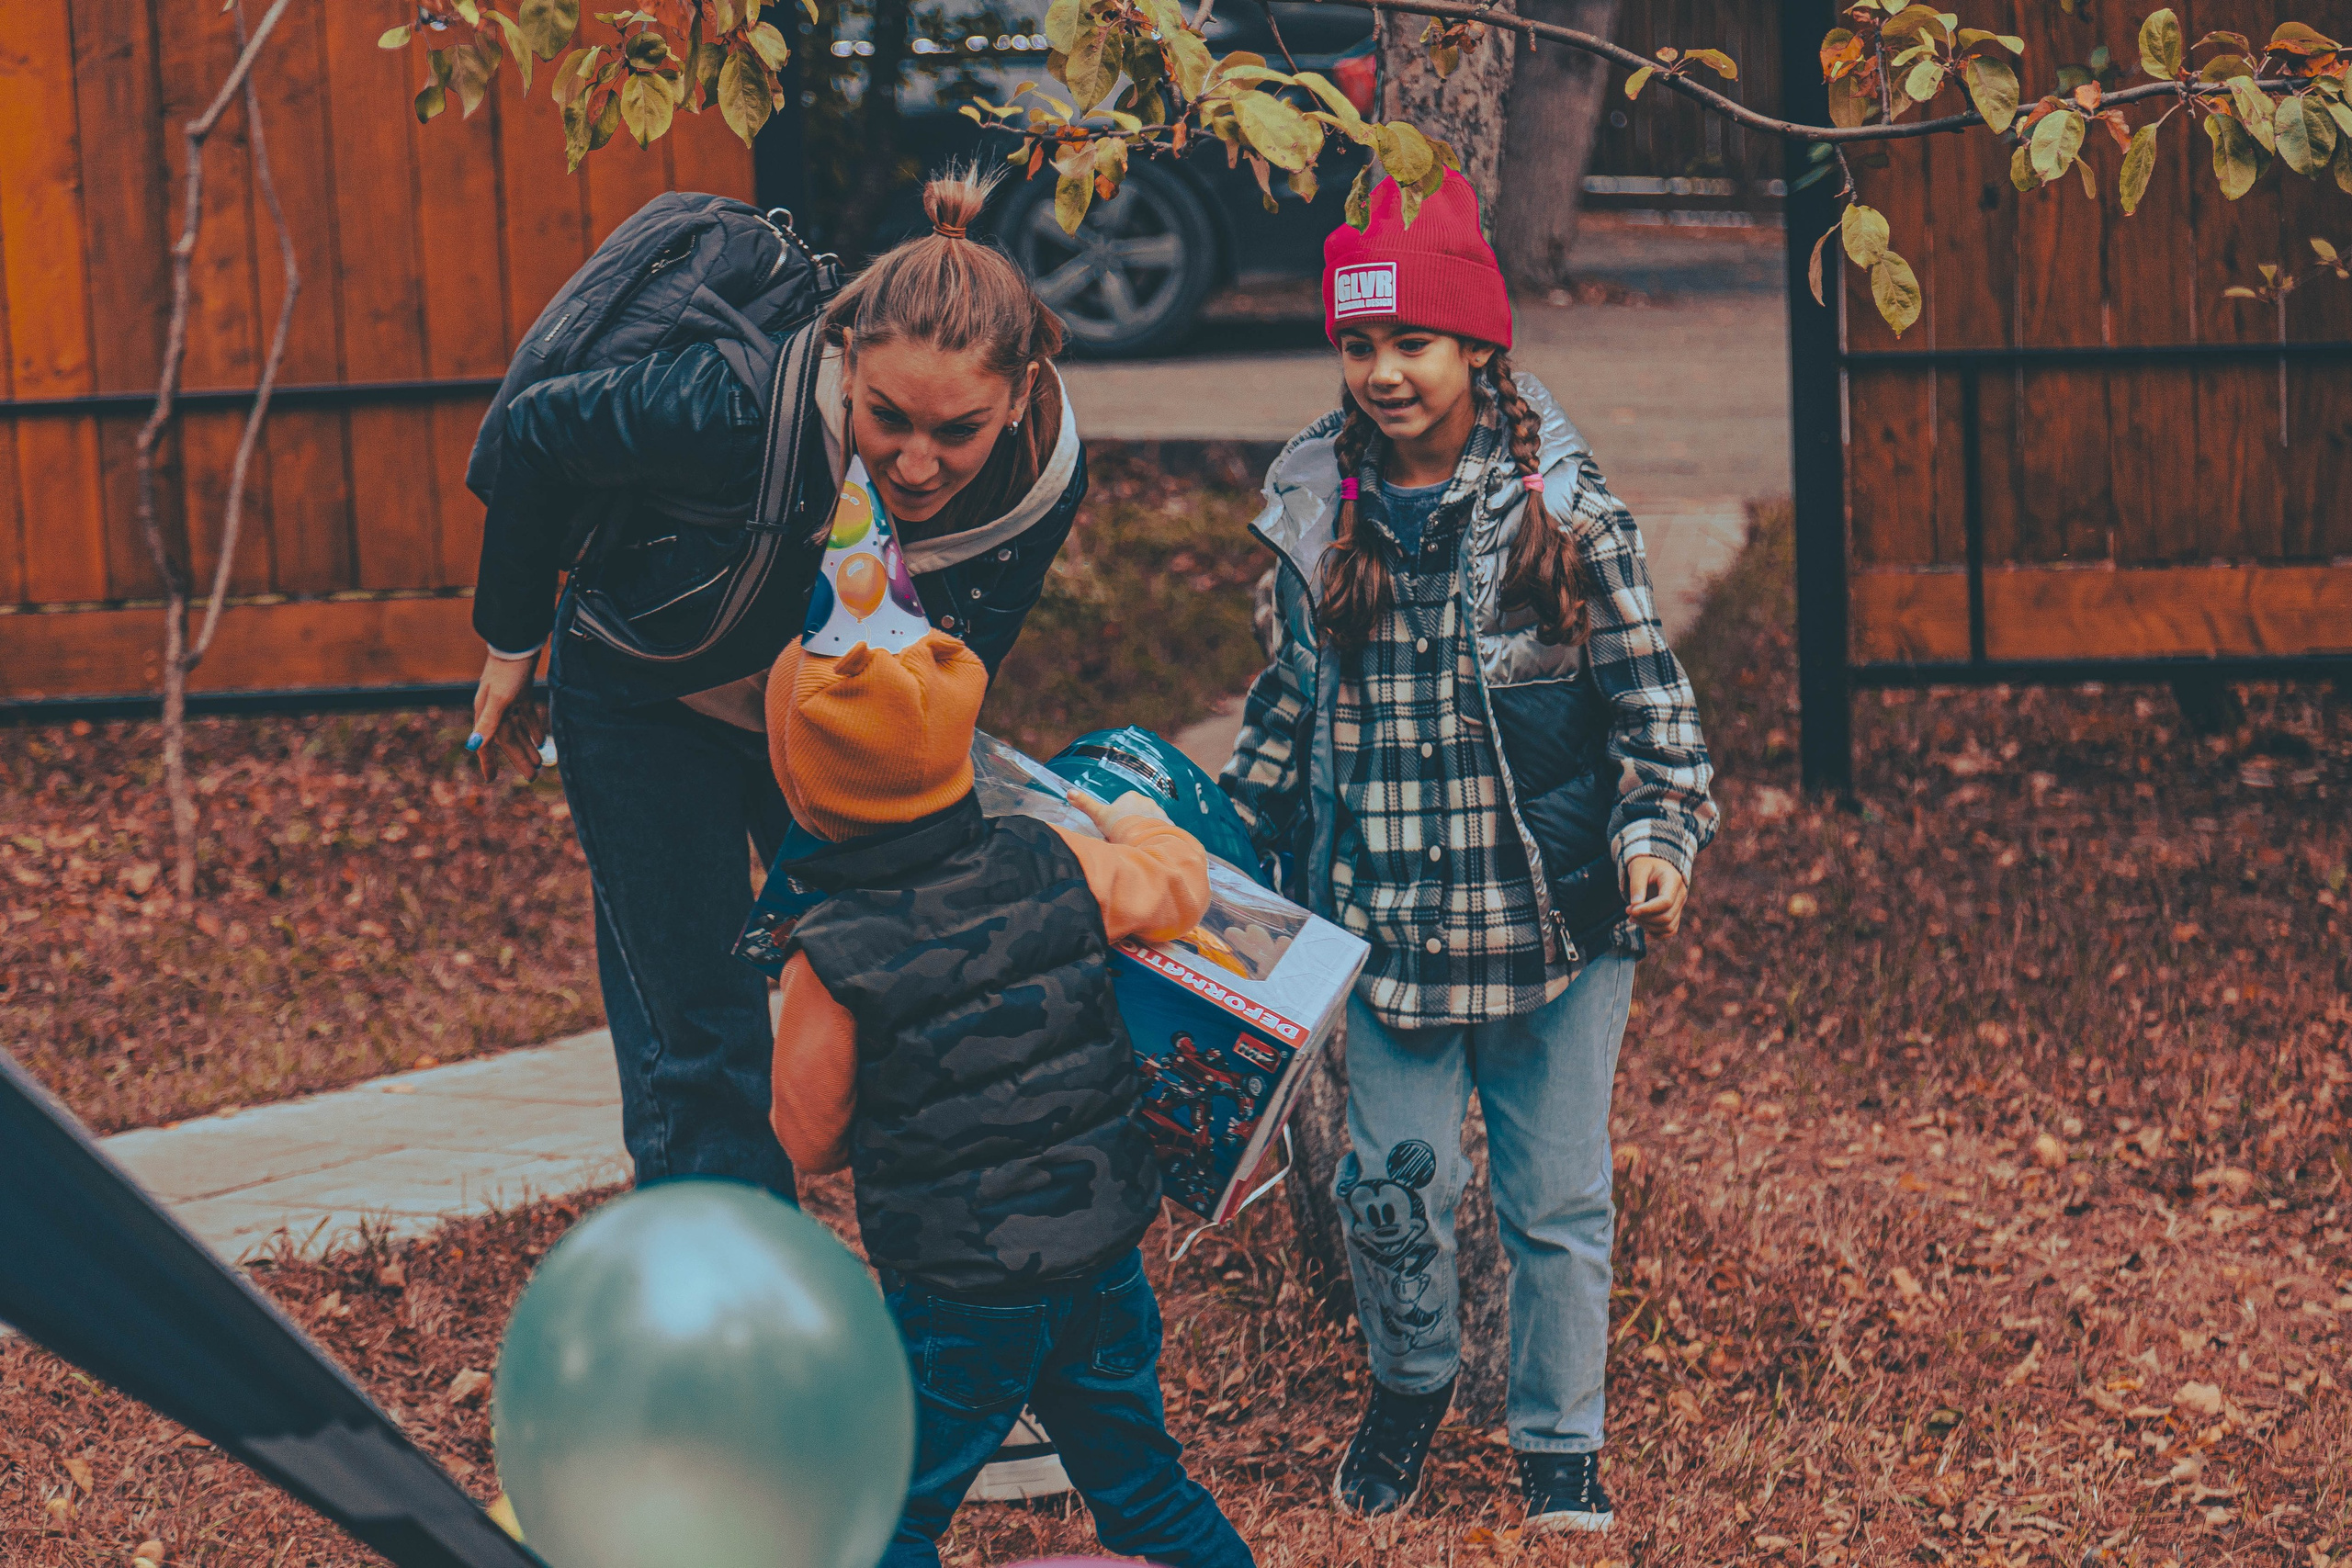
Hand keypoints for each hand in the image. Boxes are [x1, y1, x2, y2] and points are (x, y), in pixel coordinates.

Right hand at [469, 650, 545, 783]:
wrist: (518, 643)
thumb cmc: (508, 671)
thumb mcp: (499, 699)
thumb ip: (488, 723)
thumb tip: (472, 746)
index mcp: (485, 712)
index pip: (487, 743)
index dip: (489, 761)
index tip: (491, 779)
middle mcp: (494, 708)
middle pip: (508, 739)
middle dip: (519, 758)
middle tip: (532, 776)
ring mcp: (508, 700)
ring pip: (519, 729)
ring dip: (528, 745)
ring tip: (539, 763)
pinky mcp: (522, 692)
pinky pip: (527, 715)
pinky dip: (534, 727)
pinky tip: (542, 740)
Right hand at [1069, 788, 1168, 833]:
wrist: (1141, 839)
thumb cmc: (1118, 826)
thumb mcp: (1099, 815)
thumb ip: (1085, 804)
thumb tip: (1068, 792)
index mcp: (1130, 796)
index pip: (1124, 807)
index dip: (1118, 820)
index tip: (1116, 830)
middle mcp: (1147, 800)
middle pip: (1137, 814)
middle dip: (1133, 824)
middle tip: (1126, 838)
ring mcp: (1159, 811)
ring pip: (1150, 821)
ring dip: (1145, 830)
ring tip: (1138, 843)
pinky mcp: (1168, 823)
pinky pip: (1162, 829)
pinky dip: (1157, 836)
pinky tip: (1151, 845)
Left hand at [1624, 855, 1687, 938]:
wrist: (1654, 866)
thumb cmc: (1645, 865)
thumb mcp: (1637, 869)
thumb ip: (1636, 886)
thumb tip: (1635, 907)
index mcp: (1673, 880)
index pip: (1666, 902)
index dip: (1648, 910)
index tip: (1630, 910)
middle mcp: (1681, 894)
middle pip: (1667, 917)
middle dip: (1644, 918)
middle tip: (1628, 910)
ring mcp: (1680, 905)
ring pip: (1668, 927)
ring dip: (1647, 926)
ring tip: (1632, 916)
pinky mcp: (1675, 914)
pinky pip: (1669, 931)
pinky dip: (1656, 933)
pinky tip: (1642, 927)